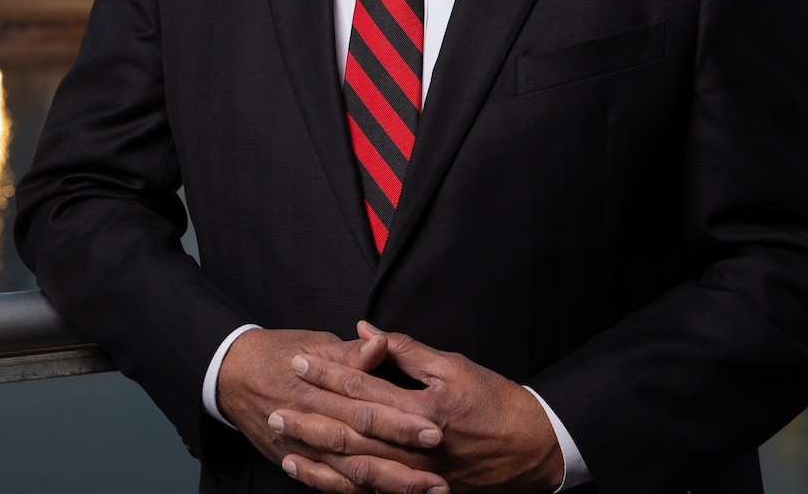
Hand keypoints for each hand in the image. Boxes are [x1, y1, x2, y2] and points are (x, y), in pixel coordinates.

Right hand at [217, 327, 447, 493]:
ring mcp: (302, 446)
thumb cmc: (279, 352)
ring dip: (387, 484)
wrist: (232, 374)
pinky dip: (352, 493)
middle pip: (361, 445)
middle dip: (401, 460)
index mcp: (320, 386)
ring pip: (349, 472)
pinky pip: (327, 483)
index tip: (434, 428)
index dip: (400, 420)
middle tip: (438, 471)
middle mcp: (311, 420)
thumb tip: (380, 345)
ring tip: (424, 491)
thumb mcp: (315, 343)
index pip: (367, 405)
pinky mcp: (294, 460)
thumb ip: (350, 352)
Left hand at [279, 321, 563, 492]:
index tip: (301, 360)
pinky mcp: (415, 493)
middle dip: (311, 413)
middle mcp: (413, 448)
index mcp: (422, 411)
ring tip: (283, 436)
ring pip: (352, 466)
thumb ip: (407, 351)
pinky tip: (311, 471)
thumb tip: (368, 331)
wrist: (531, 450)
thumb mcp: (454, 366)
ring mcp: (413, 477)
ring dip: (315, 449)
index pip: (364, 389)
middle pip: (350, 429)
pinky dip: (334, 481)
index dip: (329, 373)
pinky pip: (367, 490)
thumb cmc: (496, 402)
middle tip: (277, 399)